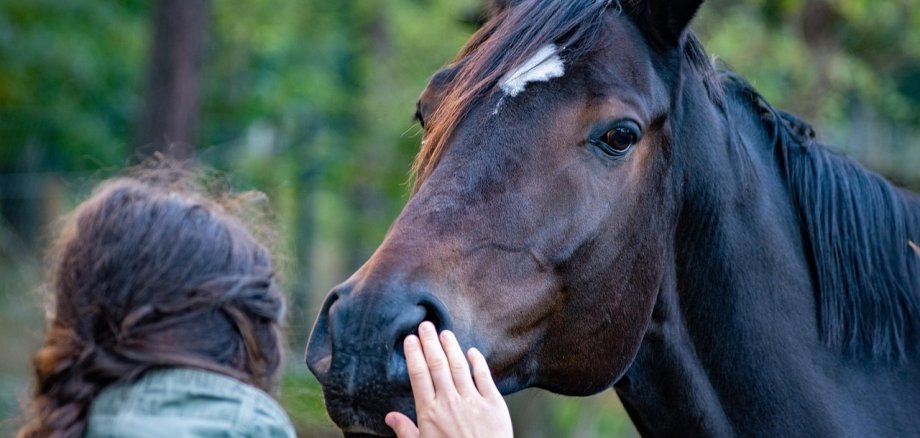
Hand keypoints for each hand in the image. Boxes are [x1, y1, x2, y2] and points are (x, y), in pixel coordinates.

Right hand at [385, 322, 512, 437]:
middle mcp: (449, 402)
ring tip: (445, 332)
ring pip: (459, 366)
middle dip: (430, 342)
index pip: (419, 375)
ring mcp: (472, 402)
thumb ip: (406, 432)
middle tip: (425, 325)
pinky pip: (484, 377)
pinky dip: (478, 362)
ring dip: (451, 347)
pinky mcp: (494, 405)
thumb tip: (389, 417)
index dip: (414, 354)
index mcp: (429, 413)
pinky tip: (472, 351)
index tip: (410, 340)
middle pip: (437, 365)